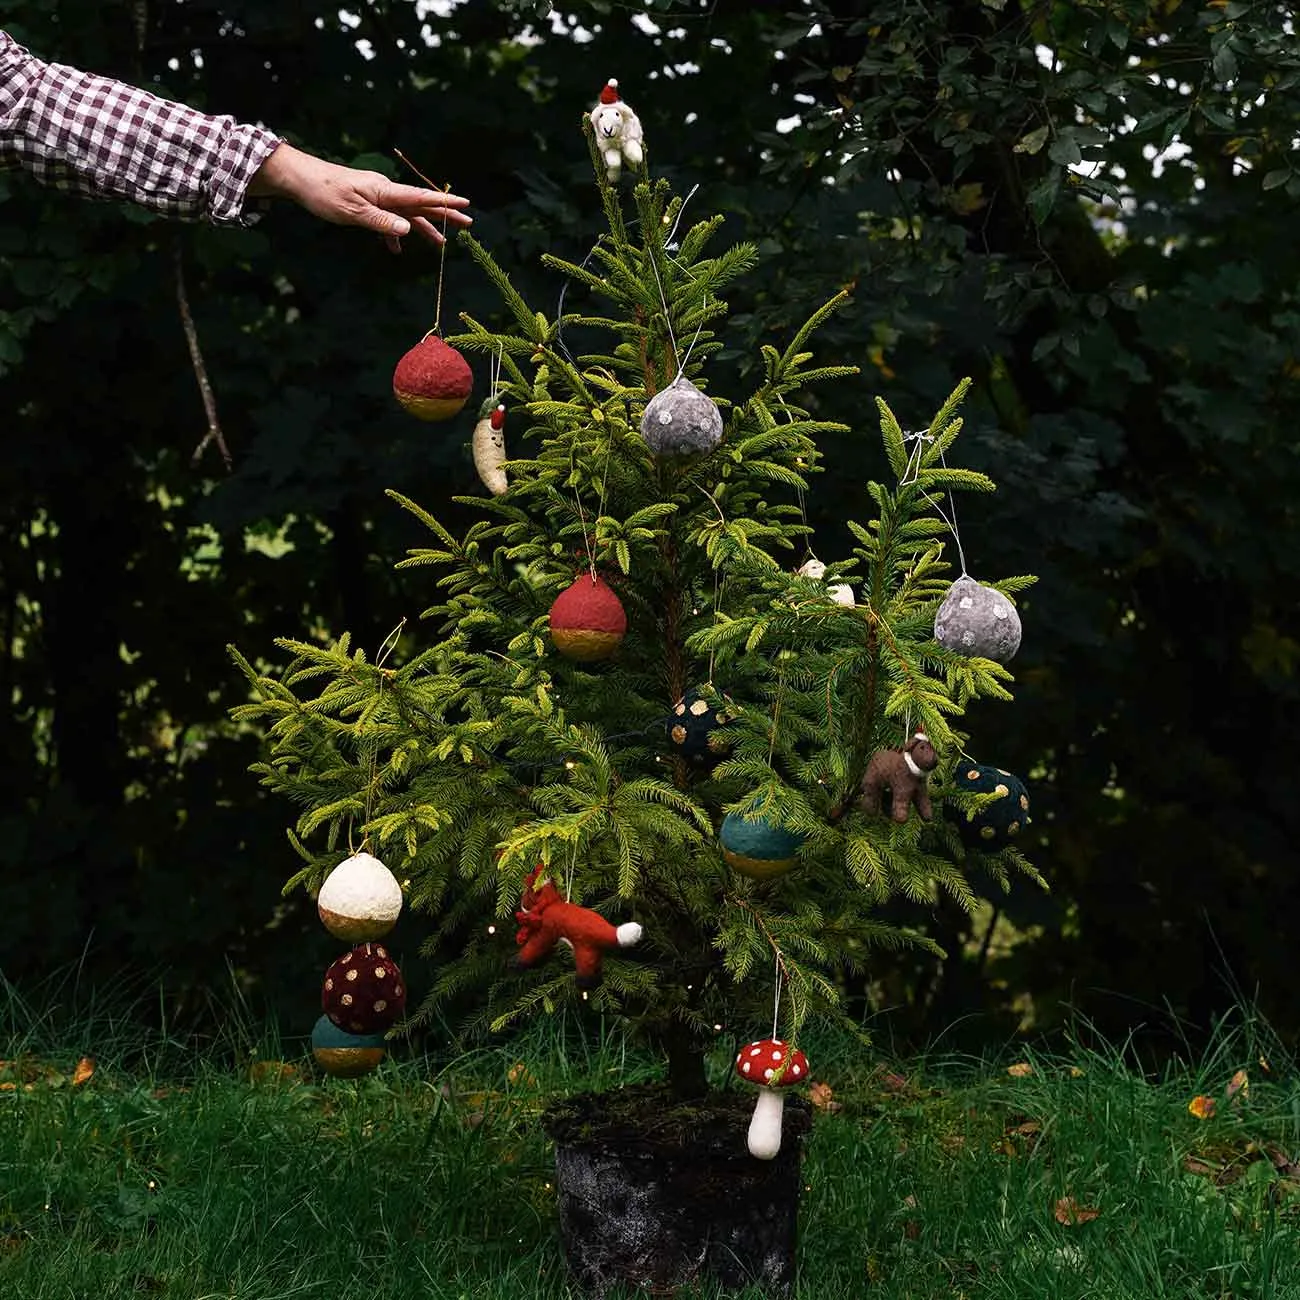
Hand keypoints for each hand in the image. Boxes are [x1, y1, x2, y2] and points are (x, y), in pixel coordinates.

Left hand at [248, 143, 471, 247]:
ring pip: (406, 213)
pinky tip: (395, 248)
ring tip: (440, 243)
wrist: (300, 179)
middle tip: (467, 223)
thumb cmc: (324, 193)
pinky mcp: (366, 204)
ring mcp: (376, 197)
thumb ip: (381, 221)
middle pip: (420, 205)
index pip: (420, 197)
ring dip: (423, 228)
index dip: (444, 202)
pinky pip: (387, 219)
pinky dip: (394, 233)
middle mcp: (384, 192)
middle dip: (443, 214)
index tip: (466, 204)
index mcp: (384, 191)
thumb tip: (408, 228)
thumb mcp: (352, 211)